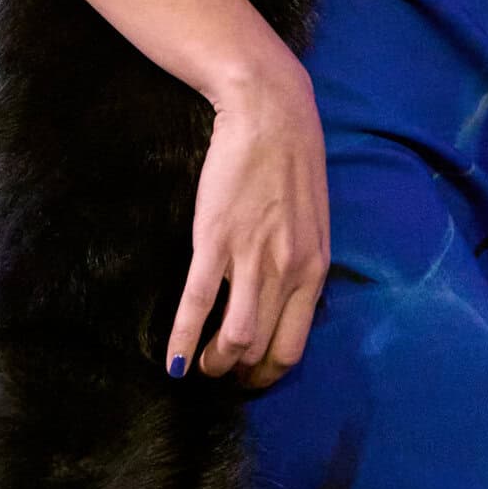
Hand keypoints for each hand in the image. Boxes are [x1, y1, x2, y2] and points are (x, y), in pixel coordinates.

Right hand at [168, 54, 330, 390]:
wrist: (270, 110)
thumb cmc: (291, 160)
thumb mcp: (313, 220)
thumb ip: (302, 261)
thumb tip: (286, 298)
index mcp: (314, 268)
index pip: (294, 347)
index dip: (267, 373)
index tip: (248, 378)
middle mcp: (289, 271)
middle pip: (262, 351)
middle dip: (238, 373)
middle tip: (218, 372)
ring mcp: (252, 258)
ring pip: (235, 339)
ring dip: (213, 363)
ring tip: (198, 365)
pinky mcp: (215, 240)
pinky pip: (199, 304)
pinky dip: (182, 338)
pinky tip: (173, 361)